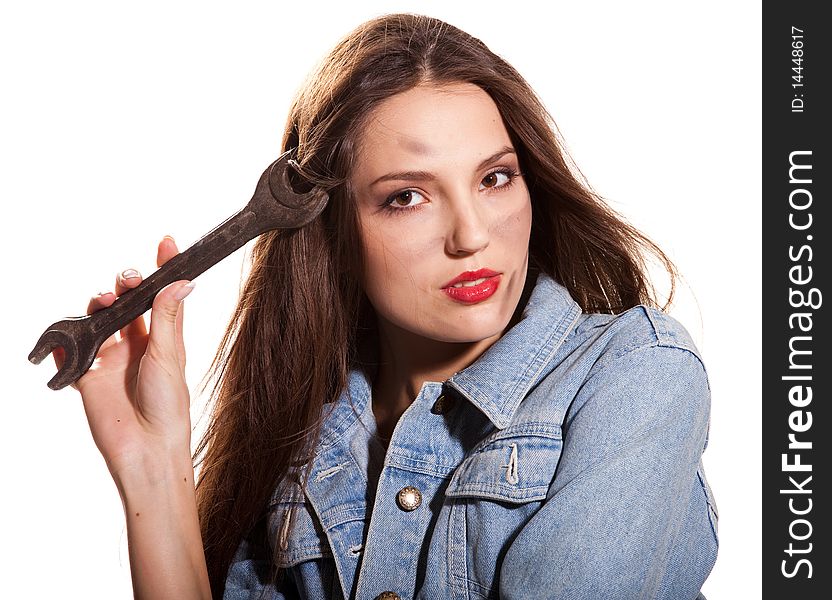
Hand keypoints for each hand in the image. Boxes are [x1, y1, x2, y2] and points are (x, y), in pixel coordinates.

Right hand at [53, 235, 195, 481]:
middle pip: (125, 303)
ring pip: (96, 320)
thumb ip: (167, 318)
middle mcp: (135, 345)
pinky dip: (60, 346)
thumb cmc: (168, 406)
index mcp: (162, 339)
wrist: (147, 448)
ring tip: (105, 301)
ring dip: (97, 304)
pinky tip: (64, 340)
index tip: (168, 242)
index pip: (161, 296)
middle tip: (127, 279)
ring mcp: (109, 359)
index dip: (163, 269)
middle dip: (124, 284)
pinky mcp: (86, 377)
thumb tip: (181, 281)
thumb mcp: (169, 356)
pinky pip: (67, 356)